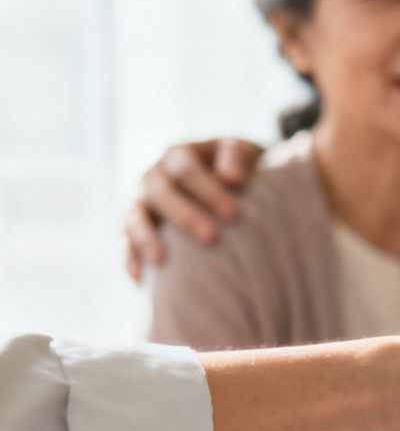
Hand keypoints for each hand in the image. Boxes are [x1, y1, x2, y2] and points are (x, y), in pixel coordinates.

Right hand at [124, 137, 262, 281]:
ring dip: (146, 237)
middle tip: (211, 238)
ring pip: (136, 217)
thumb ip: (236, 156)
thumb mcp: (241, 151)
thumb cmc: (235, 166)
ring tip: (161, 259)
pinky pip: (127, 241)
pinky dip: (130, 257)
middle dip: (184, 215)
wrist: (225, 179)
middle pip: (160, 193)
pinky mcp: (137, 226)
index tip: (233, 214)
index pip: (187, 169)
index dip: (207, 190)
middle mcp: (154, 176)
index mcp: (178, 155)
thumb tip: (232, 177)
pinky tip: (139, 279)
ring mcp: (142, 201)